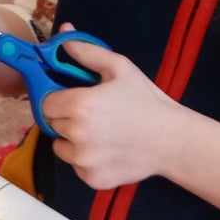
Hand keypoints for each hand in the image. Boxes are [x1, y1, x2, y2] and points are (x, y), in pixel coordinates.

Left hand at [43, 27, 186, 188]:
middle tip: (92, 115)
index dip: (58, 99)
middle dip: (66, 118)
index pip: (45, 103)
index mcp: (79, 105)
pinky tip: (108, 150)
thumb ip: (87, 52)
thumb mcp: (120, 68)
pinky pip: (76, 166)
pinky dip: (86, 160)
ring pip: (61, 147)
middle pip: (52, 125)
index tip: (73, 99)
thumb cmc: (147, 101)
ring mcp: (83, 160)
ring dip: (72, 140)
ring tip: (101, 133)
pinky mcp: (92, 179)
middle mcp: (76, 135)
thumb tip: (63, 39)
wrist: (173, 141)